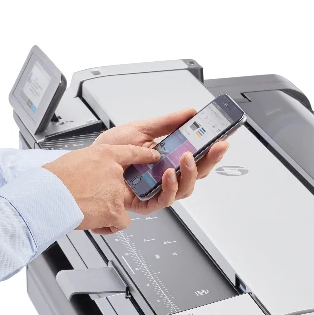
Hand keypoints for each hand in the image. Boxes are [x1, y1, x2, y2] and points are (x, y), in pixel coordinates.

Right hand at [43, 144, 159, 232]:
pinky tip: (95, 223)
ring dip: (107, 211)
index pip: (130, 152)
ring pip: (121, 205)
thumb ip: (89, 166)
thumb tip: (89, 174)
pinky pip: (122, 222)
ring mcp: (115, 191)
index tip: (154, 155)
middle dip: (110, 194)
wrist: (47, 196)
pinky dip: (109, 226)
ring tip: (87, 210)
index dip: (144, 154)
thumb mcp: (73, 160)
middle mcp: (113, 171)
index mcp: (103, 154)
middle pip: (123, 184)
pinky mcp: (115, 210)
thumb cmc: (53, 180)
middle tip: (92, 198)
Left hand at [93, 108, 229, 220]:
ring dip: (190, 172)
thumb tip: (190, 113)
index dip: (214, 147)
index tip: (226, 135)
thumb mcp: (141, 128)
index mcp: (168, 156)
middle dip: (212, 159)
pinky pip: (164, 200)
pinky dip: (169, 187)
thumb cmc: (110, 149)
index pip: (198, 153)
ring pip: (185, 188)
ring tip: (187, 157)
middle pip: (198, 172)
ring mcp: (157, 188)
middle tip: (218, 145)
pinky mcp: (146, 202)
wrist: (87, 162)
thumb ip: (167, 122)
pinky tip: (168, 173)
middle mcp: (166, 174)